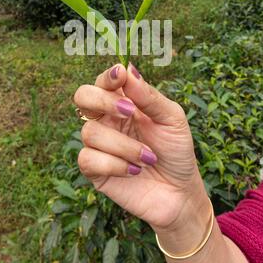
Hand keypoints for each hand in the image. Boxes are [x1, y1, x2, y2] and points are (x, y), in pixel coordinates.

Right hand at [74, 63, 206, 233]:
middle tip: (129, 111)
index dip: (108, 76)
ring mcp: (99, 144)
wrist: (180, 193)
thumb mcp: (172, 119)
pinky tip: (134, 171)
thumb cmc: (176, 151)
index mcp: (125, 102)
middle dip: (102, 100)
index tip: (120, 76)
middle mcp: (107, 119)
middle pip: (82, 96)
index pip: (105, 81)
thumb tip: (128, 69)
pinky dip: (114, 165)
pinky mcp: (95, 170)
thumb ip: (150, 97)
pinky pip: (87, 159)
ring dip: (124, 145)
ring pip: (90, 132)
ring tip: (148, 158)